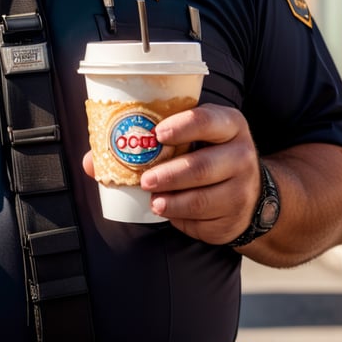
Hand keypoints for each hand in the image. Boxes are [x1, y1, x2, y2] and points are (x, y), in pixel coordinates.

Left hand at [82, 103, 260, 244]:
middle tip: (145, 179)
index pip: (208, 120)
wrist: (250, 192)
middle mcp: (241, 154)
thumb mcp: (191, 139)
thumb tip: (92, 160)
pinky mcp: (235, 219)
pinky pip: (205, 221)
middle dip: (170, 174)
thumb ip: (149, 142)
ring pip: (203, 198)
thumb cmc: (206, 154)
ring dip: (173, 201)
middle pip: (202, 166)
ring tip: (153, 200)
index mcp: (229, 124)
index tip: (158, 134)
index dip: (183, 126)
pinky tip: (168, 212)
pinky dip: (182, 218)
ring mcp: (243, 189)